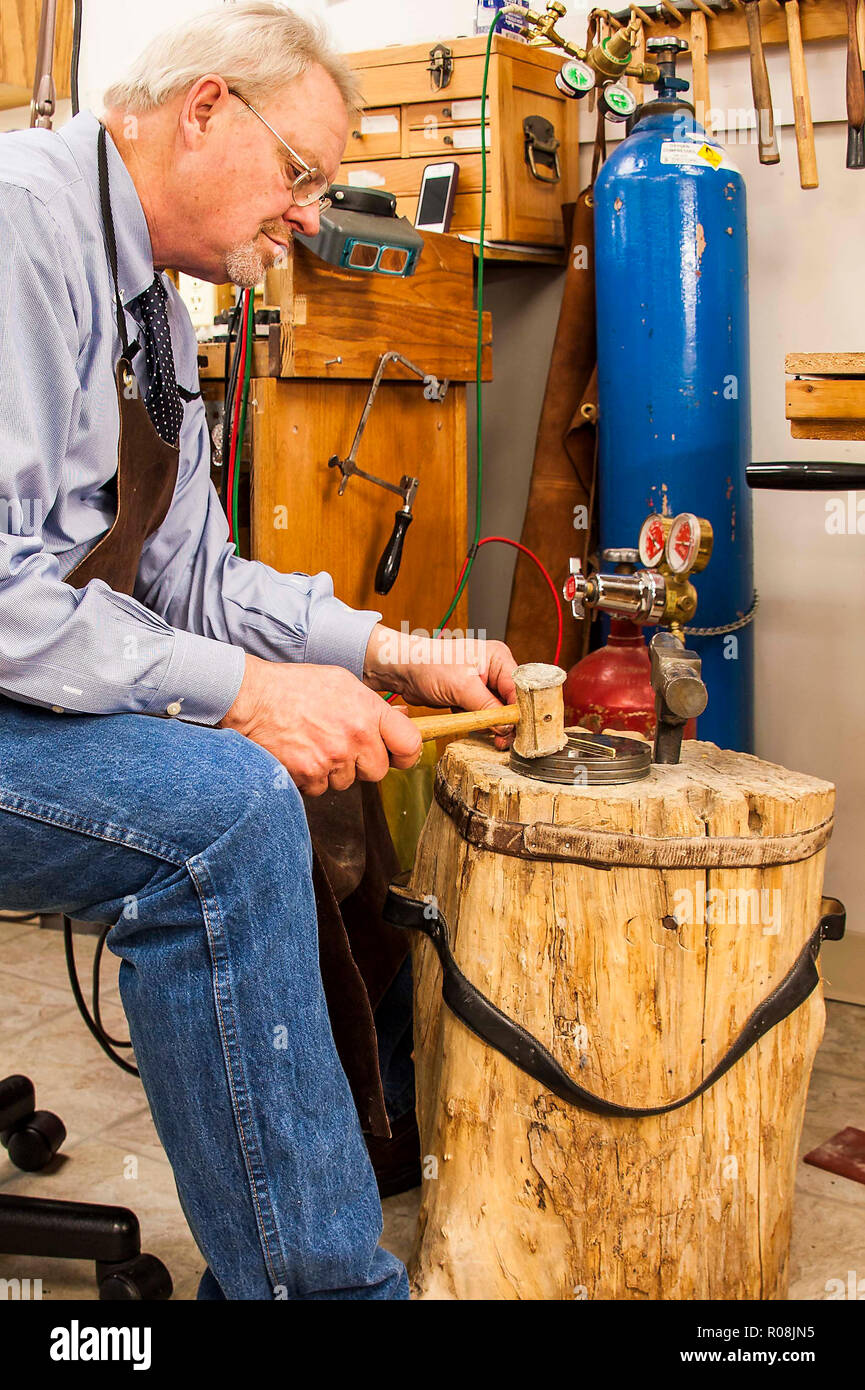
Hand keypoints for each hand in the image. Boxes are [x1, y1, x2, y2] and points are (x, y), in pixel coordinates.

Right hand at [219, 654, 421, 795]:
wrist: (254, 698)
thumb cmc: (296, 687)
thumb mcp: (343, 683)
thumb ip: (372, 706)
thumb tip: (401, 720)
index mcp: (368, 712)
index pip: (409, 744)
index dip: (405, 754)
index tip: (397, 755)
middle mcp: (355, 737)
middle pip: (377, 771)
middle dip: (363, 763)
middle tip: (342, 746)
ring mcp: (332, 758)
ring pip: (346, 782)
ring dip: (333, 770)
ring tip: (314, 744)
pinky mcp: (310, 774)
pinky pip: (320, 788)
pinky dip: (311, 777)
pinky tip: (300, 754)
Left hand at [363, 625, 518, 749]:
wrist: (401, 669)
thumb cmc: (427, 663)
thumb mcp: (462, 687)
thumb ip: (487, 708)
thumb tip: (506, 727)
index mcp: (498, 657)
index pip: (519, 689)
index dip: (519, 712)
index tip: (517, 732)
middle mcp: (493, 668)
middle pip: (511, 701)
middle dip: (506, 721)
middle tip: (503, 741)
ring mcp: (482, 683)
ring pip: (497, 711)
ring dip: (491, 724)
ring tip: (488, 735)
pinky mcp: (470, 696)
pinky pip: (482, 714)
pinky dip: (479, 723)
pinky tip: (475, 727)